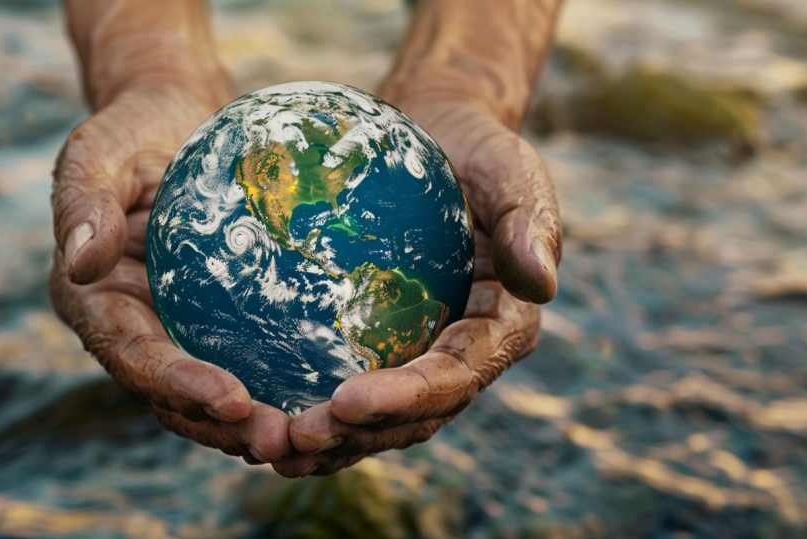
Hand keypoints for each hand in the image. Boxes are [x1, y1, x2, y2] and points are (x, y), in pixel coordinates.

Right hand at [50, 78, 302, 471]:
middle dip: (225, 427)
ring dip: (257, 423)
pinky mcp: (217, 320)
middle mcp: (133, 327)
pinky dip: (280, 387)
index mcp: (94, 301)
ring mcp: (177, 328)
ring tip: (311, 438)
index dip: (178, 386)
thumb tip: (78, 261)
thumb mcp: (98, 151)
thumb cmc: (131, 129)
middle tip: (285, 440)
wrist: (172, 119)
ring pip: (213, 396)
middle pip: (175, 397)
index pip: (133, 357)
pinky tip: (329, 399)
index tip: (232, 400)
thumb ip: (83, 202)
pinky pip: (249, 362)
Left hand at [286, 87, 562, 474]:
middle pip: (417, 413)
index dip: (409, 396)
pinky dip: (314, 408)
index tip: (347, 399)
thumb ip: (531, 223)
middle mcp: (466, 354)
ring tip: (275, 451)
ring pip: (382, 418)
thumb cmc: (478, 150)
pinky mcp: (387, 344)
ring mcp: (424, 354)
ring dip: (333, 441)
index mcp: (504, 326)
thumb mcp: (512, 170)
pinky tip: (262, 417)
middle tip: (297, 437)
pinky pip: (351, 384)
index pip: (458, 374)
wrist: (441, 137)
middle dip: (361, 435)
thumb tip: (544, 286)